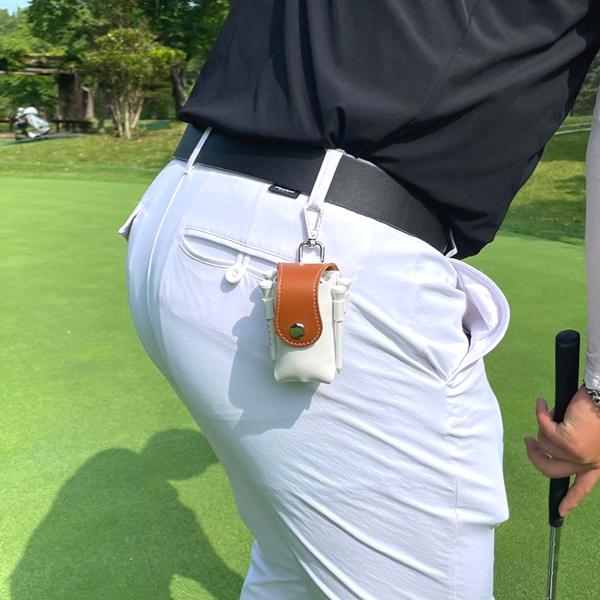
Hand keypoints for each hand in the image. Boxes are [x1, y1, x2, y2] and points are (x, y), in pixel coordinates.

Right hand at [524, 384, 599, 515]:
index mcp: (596, 464)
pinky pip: (543, 428)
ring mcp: (577, 455)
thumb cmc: (597, 411)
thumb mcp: (587, 435)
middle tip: (529, 441)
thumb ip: (572, 446)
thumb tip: (544, 447)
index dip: (570, 500)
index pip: (582, 487)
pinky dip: (540, 413)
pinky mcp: (568, 441)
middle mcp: (588, 463)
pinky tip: (541, 402)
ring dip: (544, 425)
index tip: (561, 511)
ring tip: (552, 412)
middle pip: (550, 469)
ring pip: (544, 445)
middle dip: (535, 456)